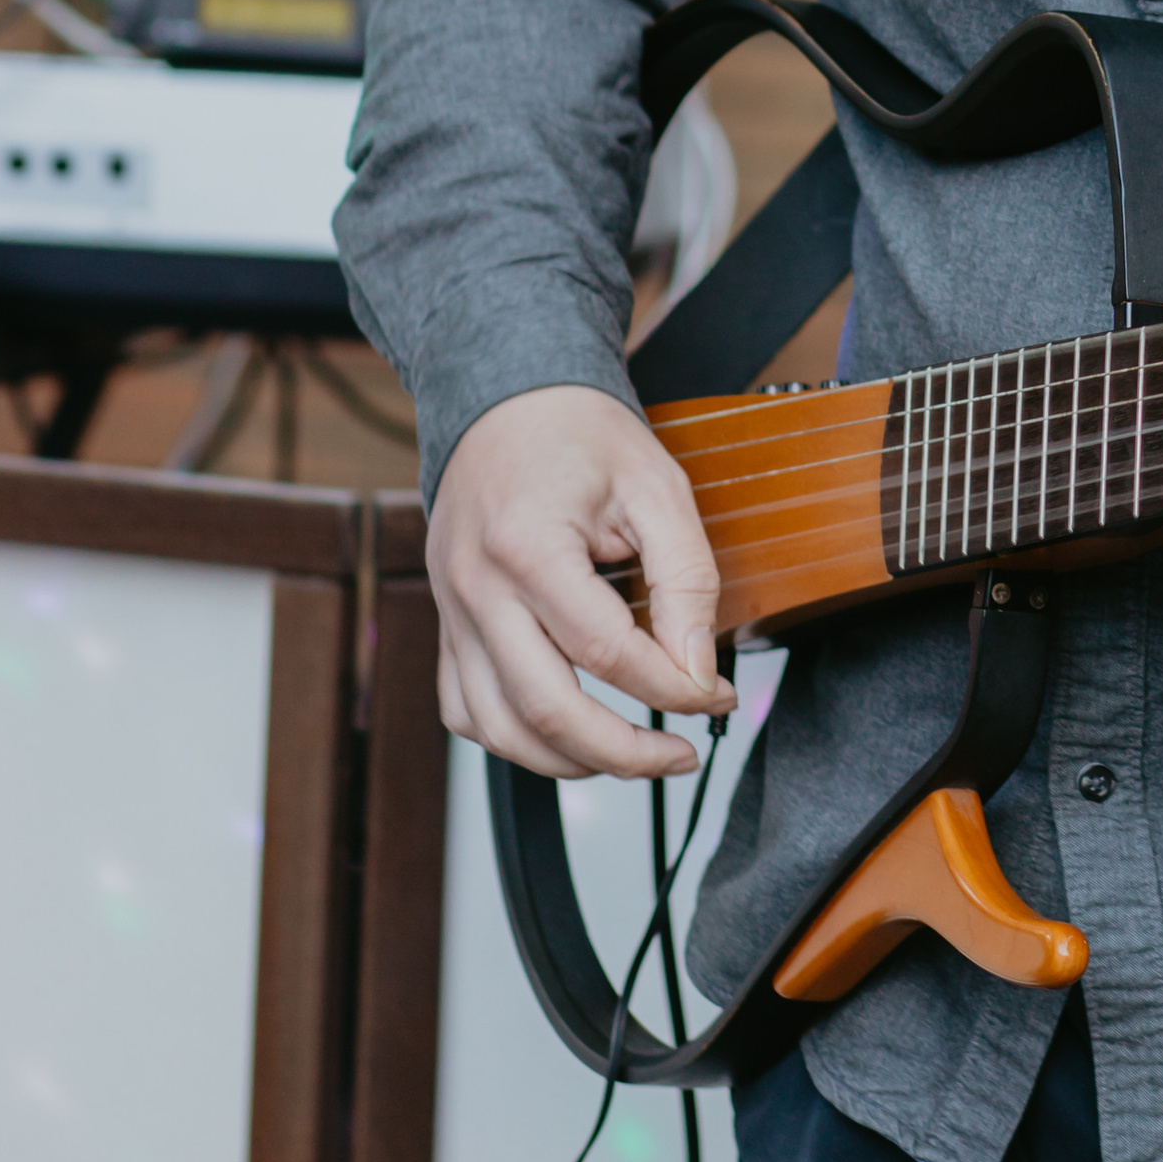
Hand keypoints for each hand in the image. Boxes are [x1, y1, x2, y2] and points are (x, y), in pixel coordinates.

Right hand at [428, 382, 734, 779]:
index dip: (672, 687)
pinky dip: (513, 738)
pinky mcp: (446, 623)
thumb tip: (698, 667)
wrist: (507, 400)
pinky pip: (465, 709)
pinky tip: (564, 734)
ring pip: (497, 728)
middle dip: (624, 752)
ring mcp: (452, 611)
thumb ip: (685, 580)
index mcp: (527, 548)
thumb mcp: (656, 489)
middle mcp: (476, 589)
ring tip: (629, 755)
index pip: (608, 653)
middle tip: (680, 754)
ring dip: (568, 761)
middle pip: (546, 709)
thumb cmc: (580, 436)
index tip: (716, 691)